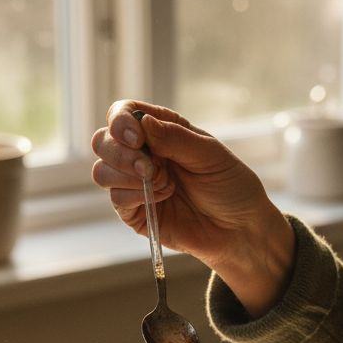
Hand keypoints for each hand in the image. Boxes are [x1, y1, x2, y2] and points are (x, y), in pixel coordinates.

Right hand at [91, 100, 294, 316]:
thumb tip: (142, 123)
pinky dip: (136, 197)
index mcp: (161, 130)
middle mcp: (142, 154)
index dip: (121, 121)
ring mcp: (135, 183)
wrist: (240, 229)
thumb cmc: (230, 186)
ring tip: (164, 184)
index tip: (137, 138)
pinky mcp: (135, 212)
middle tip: (150, 167)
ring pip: (102, 171)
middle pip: (102, 141)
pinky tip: (162, 198)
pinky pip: (116, 199)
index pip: (123, 114)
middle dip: (120, 152)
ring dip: (127, 176)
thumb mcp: (209, 155)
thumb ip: (175, 138)